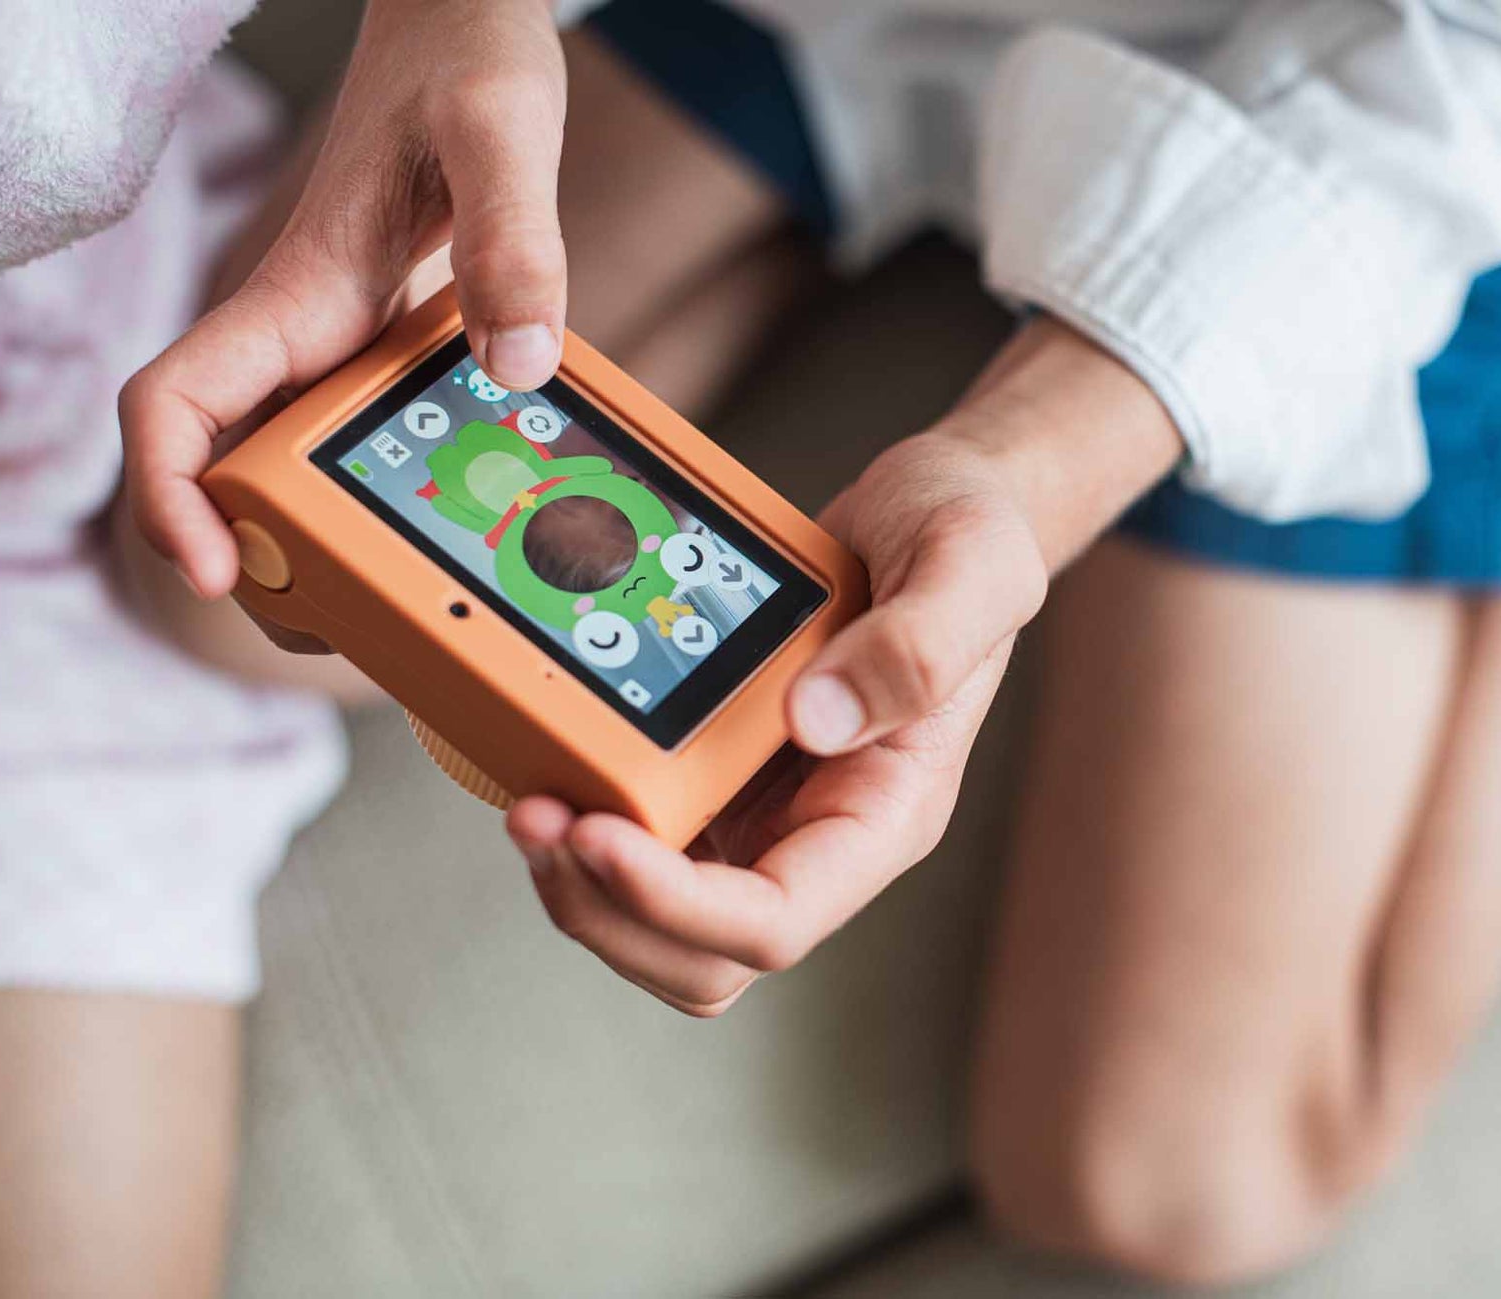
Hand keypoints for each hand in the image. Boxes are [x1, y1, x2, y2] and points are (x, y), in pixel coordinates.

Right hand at [119, 0, 567, 598]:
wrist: (468, 23)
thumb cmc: (467, 59)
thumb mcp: (502, 133)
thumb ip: (513, 238)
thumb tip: (520, 364)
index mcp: (301, 292)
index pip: (179, 404)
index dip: (174, 495)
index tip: (215, 566)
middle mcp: (310, 332)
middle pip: (235, 471)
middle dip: (267, 560)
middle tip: (347, 625)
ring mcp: (351, 345)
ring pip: (303, 468)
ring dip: (332, 544)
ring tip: (413, 608)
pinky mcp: (399, 345)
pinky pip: (375, 438)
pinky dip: (399, 495)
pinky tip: (474, 527)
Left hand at [510, 319, 1183, 1014]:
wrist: (935, 504)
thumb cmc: (968, 537)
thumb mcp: (972, 568)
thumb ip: (917, 647)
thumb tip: (812, 719)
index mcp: (885, 814)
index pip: (774, 921)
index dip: (675, 905)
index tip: (595, 832)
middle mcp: (819, 834)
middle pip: (700, 955)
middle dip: (603, 910)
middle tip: (535, 819)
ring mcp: (764, 812)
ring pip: (655, 920)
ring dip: (578, 884)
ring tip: (528, 797)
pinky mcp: (718, 774)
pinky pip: (638, 837)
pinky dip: (583, 820)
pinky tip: (549, 756)